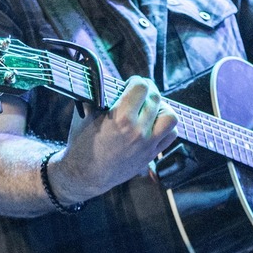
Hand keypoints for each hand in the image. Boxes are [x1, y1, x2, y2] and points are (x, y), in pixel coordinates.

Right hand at [50, 76, 178, 203]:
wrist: (84, 174)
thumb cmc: (81, 143)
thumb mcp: (84, 114)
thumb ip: (97, 95)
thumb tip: (102, 77)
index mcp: (120, 118)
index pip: (141, 87)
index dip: (137, 81)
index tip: (131, 82)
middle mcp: (137, 131)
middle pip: (156, 98)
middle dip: (148, 89)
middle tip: (140, 91)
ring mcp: (147, 145)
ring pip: (170, 116)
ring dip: (162, 108)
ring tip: (150, 107)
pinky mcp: (150, 155)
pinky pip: (171, 135)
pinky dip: (166, 126)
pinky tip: (153, 123)